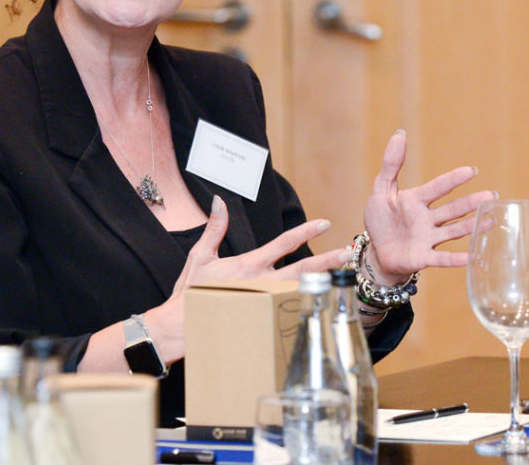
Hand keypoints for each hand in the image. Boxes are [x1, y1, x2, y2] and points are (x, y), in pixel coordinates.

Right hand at [149, 195, 349, 362]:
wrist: (180, 326)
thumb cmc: (189, 292)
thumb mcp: (201, 255)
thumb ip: (215, 228)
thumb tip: (218, 201)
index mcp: (249, 265)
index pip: (284, 244)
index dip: (305, 232)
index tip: (324, 223)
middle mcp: (261, 283)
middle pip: (302, 269)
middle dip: (326, 261)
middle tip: (348, 253)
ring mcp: (264, 303)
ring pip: (301, 291)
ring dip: (323, 282)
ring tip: (343, 276)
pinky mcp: (262, 319)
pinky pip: (289, 312)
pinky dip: (307, 306)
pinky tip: (323, 304)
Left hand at [361, 130, 496, 283]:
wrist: (376, 251)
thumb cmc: (381, 219)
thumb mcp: (381, 189)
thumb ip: (391, 164)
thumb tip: (400, 133)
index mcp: (417, 200)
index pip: (438, 188)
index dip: (453, 180)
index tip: (471, 170)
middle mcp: (427, 219)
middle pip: (452, 209)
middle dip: (471, 203)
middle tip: (492, 196)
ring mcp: (428, 238)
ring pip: (453, 231)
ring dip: (471, 226)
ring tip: (490, 220)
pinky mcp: (423, 258)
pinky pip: (441, 258)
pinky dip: (455, 259)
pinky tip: (471, 256)